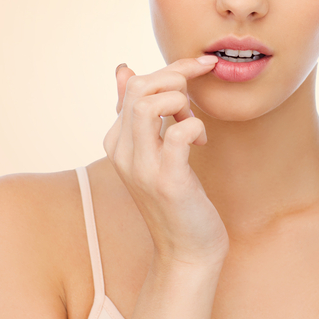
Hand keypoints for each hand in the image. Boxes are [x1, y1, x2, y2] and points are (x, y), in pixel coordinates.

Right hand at [103, 56, 228, 267]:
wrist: (187, 251)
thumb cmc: (176, 198)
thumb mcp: (153, 150)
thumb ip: (137, 112)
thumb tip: (123, 69)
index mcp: (117, 141)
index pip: (135, 84)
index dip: (172, 69)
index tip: (201, 67)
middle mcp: (122, 152)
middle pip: (139, 87)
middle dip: (177, 78)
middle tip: (196, 100)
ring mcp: (142, 167)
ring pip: (148, 104)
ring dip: (181, 101)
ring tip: (194, 121)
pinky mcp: (167, 181)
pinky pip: (177, 133)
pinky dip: (195, 126)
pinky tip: (202, 141)